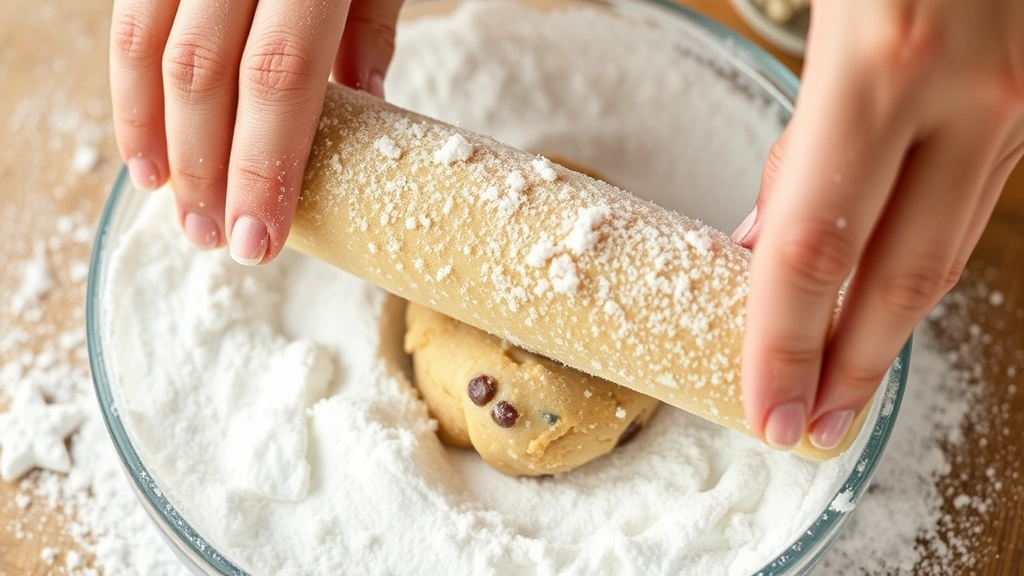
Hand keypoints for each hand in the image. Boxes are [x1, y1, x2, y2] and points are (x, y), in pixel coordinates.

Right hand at [110, 0, 403, 264]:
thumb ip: (369, 28)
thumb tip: (363, 99)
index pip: (280, 75)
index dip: (263, 165)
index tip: (260, 239)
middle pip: (205, 74)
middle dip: (206, 169)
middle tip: (217, 238)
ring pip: (152, 49)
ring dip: (160, 141)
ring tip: (183, 209)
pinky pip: (128, 20)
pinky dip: (131, 89)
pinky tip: (147, 149)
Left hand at [734, 0, 1023, 450]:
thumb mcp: (826, 14)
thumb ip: (793, 130)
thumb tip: (765, 237)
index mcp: (889, 64)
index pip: (815, 248)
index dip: (784, 343)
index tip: (766, 409)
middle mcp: (972, 95)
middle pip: (900, 278)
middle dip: (848, 367)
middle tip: (807, 427)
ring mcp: (1019, 100)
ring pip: (946, 249)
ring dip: (886, 327)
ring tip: (838, 380)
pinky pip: (971, 203)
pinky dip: (918, 259)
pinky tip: (880, 292)